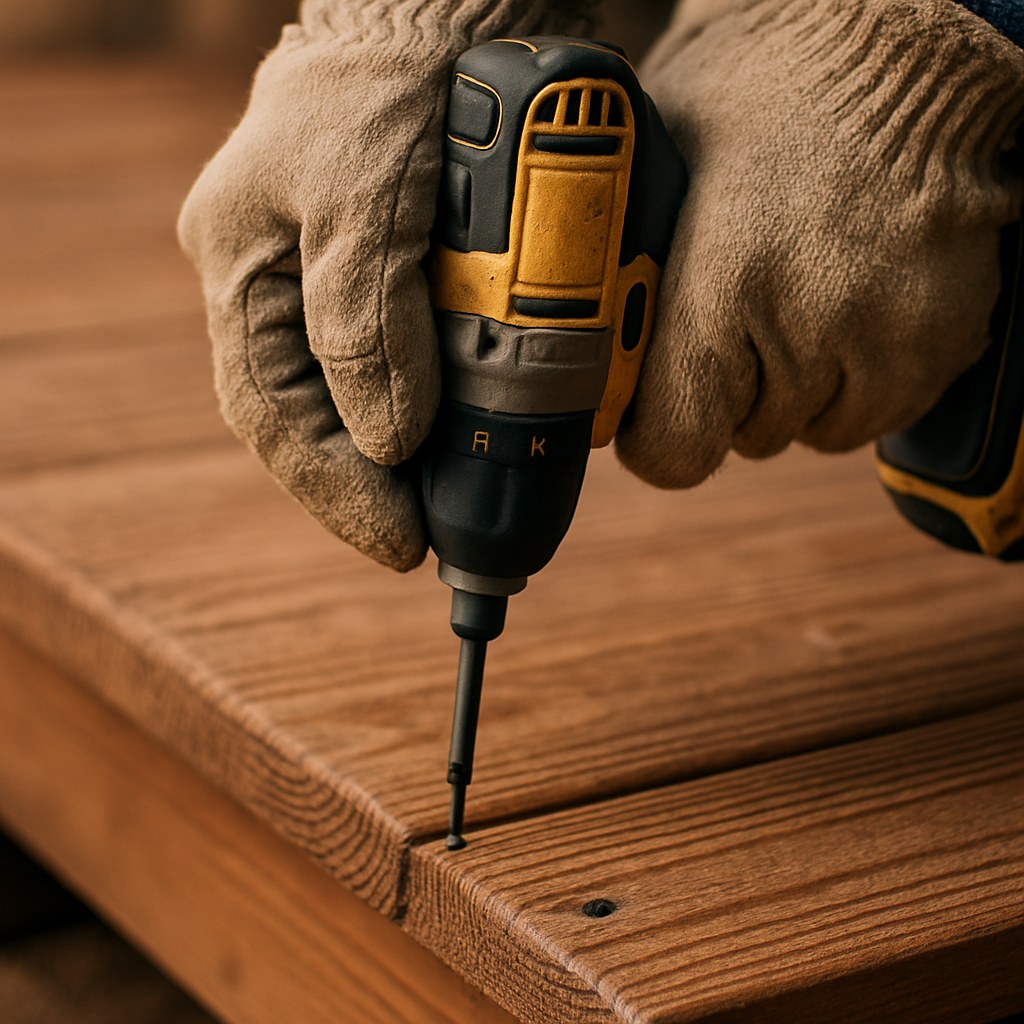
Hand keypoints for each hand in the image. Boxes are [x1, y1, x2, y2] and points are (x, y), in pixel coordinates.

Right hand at [178, 0, 590, 569]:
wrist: (458, 8)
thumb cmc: (396, 77)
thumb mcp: (363, 195)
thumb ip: (365, 321)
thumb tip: (389, 442)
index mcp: (244, 264)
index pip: (273, 411)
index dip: (335, 489)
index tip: (401, 545)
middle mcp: (284, 279)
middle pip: (315, 415)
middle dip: (371, 485)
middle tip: (432, 537)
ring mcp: (340, 277)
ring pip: (364, 396)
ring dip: (410, 456)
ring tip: (454, 500)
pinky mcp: (400, 270)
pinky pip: (412, 360)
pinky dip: (443, 406)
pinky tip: (472, 435)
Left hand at [616, 0, 1023, 487]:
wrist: (907, 56)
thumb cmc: (771, 88)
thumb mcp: (663, 152)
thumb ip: (619, 250)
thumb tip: (577, 320)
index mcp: (724, 286)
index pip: (677, 446)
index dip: (655, 435)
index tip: (650, 412)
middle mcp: (810, 330)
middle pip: (743, 437)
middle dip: (727, 393)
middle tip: (733, 320)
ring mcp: (886, 345)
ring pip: (810, 431)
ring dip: (793, 391)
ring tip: (795, 306)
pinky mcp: (940, 348)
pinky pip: (875, 414)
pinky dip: (853, 382)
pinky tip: (847, 311)